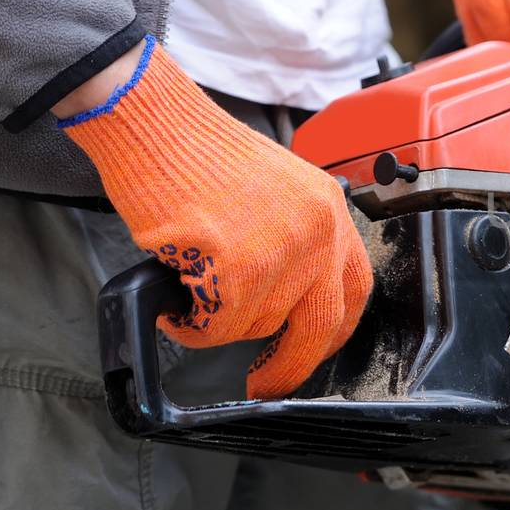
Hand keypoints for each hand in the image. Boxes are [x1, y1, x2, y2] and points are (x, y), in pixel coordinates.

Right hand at [59, 37, 372, 398]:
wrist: (156, 125)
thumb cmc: (198, 154)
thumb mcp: (277, 189)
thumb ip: (296, 238)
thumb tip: (290, 300)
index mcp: (330, 210)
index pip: (354, 288)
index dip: (333, 331)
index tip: (313, 352)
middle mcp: (318, 231)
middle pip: (319, 324)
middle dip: (289, 365)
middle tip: (264, 384)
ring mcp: (282, 249)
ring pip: (256, 326)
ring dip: (219, 324)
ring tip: (191, 292)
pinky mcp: (237, 265)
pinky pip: (216, 326)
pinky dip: (190, 325)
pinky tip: (174, 301)